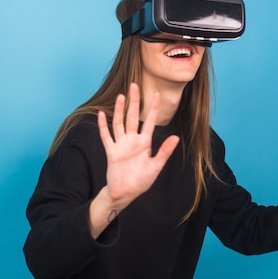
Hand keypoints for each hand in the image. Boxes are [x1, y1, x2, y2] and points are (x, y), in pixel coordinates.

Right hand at [97, 83, 178, 206]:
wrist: (125, 193)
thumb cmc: (141, 181)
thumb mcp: (156, 167)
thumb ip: (164, 151)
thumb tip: (176, 137)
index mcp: (145, 143)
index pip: (150, 121)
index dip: (153, 108)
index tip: (157, 94)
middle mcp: (132, 141)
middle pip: (133, 117)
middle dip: (134, 102)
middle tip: (134, 85)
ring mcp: (121, 145)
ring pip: (119, 123)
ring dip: (119, 110)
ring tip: (121, 96)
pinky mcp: (111, 151)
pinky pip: (107, 136)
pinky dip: (103, 125)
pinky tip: (101, 114)